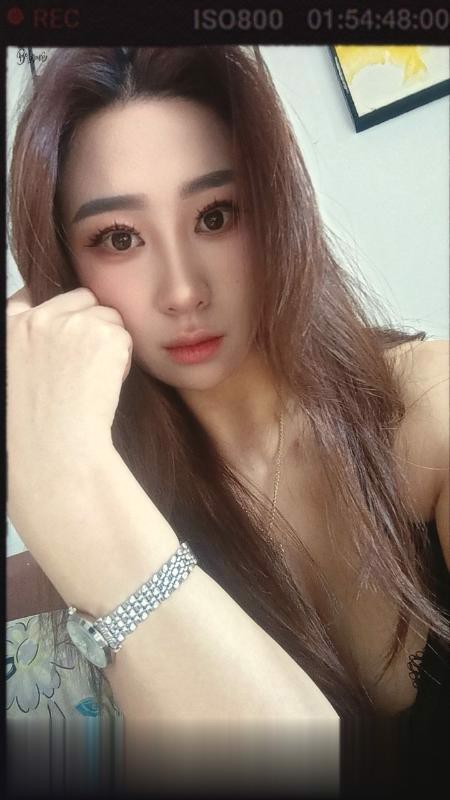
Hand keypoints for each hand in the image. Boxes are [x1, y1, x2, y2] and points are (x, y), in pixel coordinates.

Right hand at [7, 286, 132, 477]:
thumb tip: (53, 342)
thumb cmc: (32, 433)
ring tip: (94, 383)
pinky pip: (125, 337)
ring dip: (109, 342)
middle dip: (90, 323)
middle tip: (87, 366)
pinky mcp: (103, 336)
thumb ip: (28, 348)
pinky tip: (105, 388)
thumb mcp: (14, 378)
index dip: (56, 313)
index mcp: (6, 330)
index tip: (64, 334)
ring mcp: (70, 324)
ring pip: (109, 316)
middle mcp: (35, 319)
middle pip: (80, 298)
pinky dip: (122, 361)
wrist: (53, 453)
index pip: (28, 297)